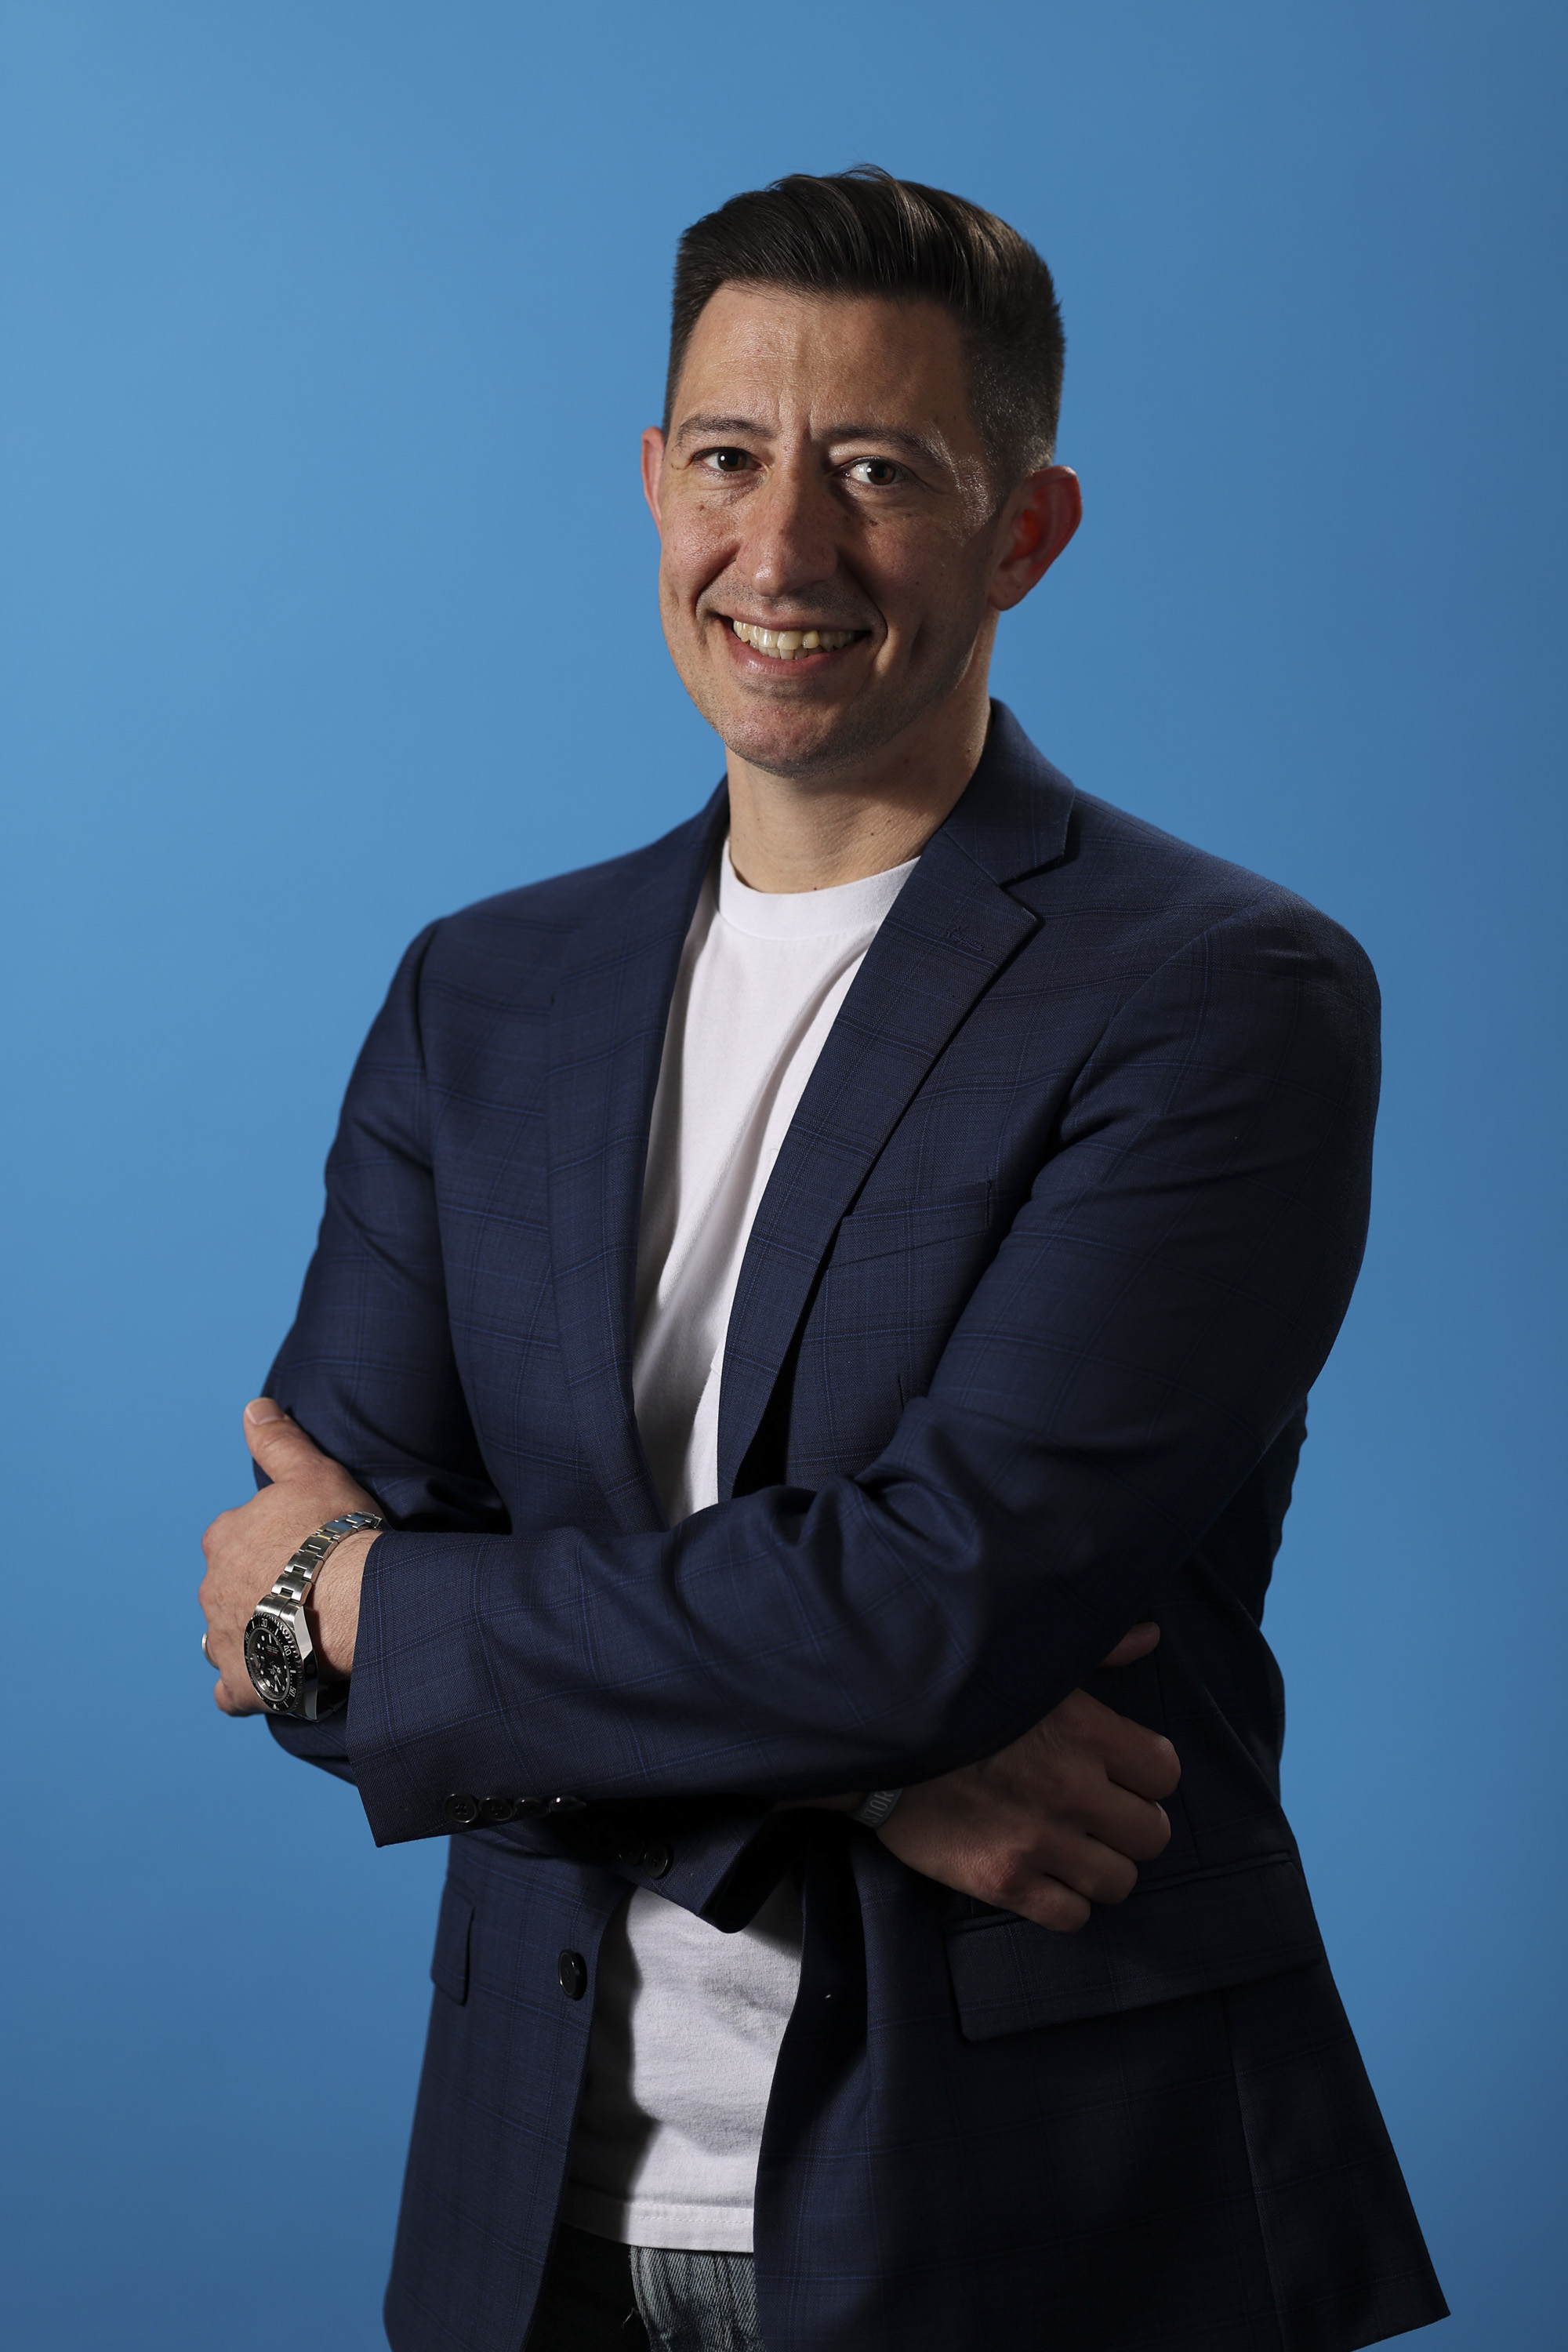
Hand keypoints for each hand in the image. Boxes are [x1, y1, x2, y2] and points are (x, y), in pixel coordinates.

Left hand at [198, 1400, 378, 1714]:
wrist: (352, 1601)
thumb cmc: (336, 1532)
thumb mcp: (312, 1472)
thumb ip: (278, 1442)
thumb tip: (252, 1407)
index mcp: (225, 1538)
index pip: (234, 1538)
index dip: (267, 1544)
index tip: (301, 1549)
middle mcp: (212, 1588)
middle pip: (229, 1587)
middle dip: (257, 1590)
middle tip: (306, 1591)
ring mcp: (223, 1639)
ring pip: (226, 1636)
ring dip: (250, 1636)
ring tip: (294, 1636)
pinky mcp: (243, 1683)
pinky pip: (231, 1691)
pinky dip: (247, 1686)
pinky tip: (274, 1679)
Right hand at [876, 1623, 1179, 1930]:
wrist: (879, 1741)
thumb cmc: (959, 1698)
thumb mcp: (1031, 1662)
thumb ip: (1099, 1649)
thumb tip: (1150, 1635)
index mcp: (1086, 1731)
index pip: (1166, 1773)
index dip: (1148, 1774)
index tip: (1122, 1772)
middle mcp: (1072, 1790)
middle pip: (1153, 1835)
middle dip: (1132, 1824)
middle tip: (1100, 1813)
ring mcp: (1040, 1842)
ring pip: (1120, 1882)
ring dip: (1102, 1865)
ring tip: (1075, 1846)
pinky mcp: (1005, 1882)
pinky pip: (1073, 1917)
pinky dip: (1066, 1901)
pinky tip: (1046, 1874)